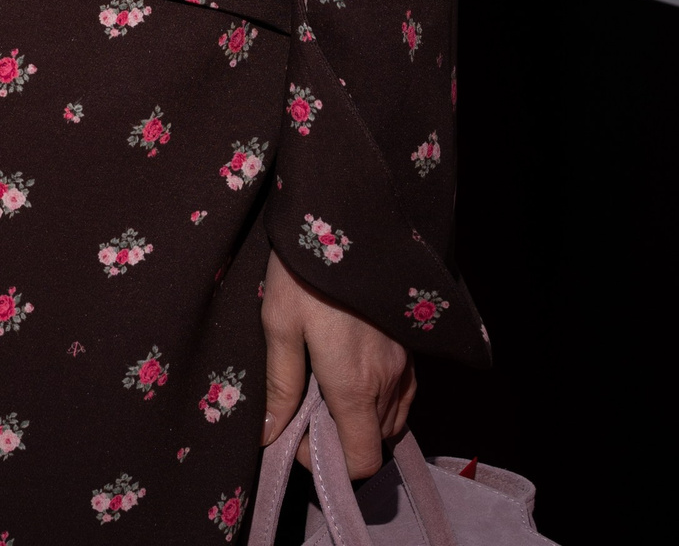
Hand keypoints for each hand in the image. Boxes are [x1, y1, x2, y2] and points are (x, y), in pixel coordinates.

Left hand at [261, 247, 414, 479]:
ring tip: (325, 388)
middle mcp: (388, 381)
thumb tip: (269, 435)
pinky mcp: (410, 345)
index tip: (299, 437)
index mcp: (354, 385)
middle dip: (341, 439)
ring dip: (362, 420)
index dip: (329, 464)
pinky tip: (351, 371)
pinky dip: (380, 400)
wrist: (349, 214)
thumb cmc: (305, 268)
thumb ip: (279, 385)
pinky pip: (403, 394)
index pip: (362, 461)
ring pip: (392, 420)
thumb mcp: (279, 323)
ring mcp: (405, 363)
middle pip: (376, 442)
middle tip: (306, 410)